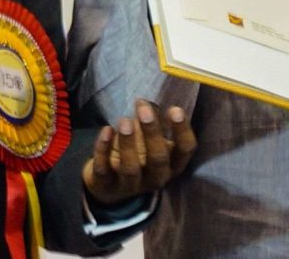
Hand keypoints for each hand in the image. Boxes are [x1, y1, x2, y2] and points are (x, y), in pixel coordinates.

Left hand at [82, 100, 196, 204]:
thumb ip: (155, 123)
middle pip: (158, 159)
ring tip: (124, 120)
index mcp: (173, 164)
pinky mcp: (107, 185)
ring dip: (128, 143)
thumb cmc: (139, 154)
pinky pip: (104, 170)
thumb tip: (150, 101)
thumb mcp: (152, 141)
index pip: (185, 150)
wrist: (111, 185)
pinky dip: (103, 150)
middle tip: (144, 109)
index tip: (174, 109)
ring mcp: (131, 185)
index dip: (182, 131)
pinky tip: (106, 130)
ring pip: (130, 168)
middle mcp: (156, 177)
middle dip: (152, 133)